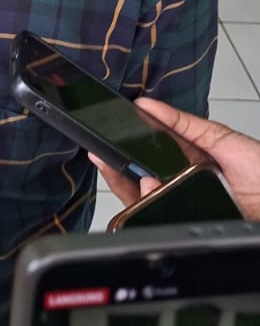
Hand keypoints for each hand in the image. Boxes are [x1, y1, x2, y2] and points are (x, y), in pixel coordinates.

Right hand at [91, 98, 259, 221]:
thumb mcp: (221, 138)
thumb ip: (185, 124)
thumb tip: (148, 105)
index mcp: (190, 158)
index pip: (152, 149)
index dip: (131, 139)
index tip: (113, 127)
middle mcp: (182, 182)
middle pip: (140, 174)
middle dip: (119, 163)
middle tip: (103, 150)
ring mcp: (181, 202)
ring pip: (141, 196)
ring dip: (126, 181)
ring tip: (118, 164)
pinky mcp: (183, 221)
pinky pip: (154, 213)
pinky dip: (143, 200)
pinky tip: (145, 186)